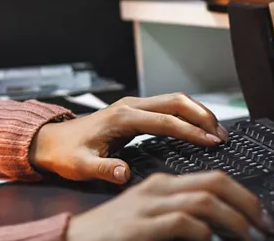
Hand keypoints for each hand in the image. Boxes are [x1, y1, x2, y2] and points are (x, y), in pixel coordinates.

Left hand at [31, 93, 228, 183]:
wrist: (50, 142)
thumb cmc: (65, 154)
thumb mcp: (81, 165)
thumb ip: (103, 169)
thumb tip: (123, 173)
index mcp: (122, 117)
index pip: (166, 121)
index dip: (191, 131)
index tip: (212, 141)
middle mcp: (130, 107)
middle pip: (175, 101)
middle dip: (202, 115)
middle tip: (223, 134)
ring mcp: (133, 107)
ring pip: (174, 101)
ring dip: (197, 112)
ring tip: (217, 131)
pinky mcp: (134, 112)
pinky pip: (167, 108)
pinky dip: (186, 115)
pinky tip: (198, 128)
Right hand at [67, 171, 273, 240]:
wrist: (74, 240)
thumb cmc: (114, 235)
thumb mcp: (150, 220)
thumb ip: (180, 219)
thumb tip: (215, 229)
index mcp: (162, 184)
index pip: (212, 178)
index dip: (243, 195)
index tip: (260, 216)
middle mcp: (159, 188)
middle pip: (215, 182)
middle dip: (248, 203)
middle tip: (265, 225)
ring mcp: (149, 205)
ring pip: (205, 200)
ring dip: (236, 220)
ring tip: (249, 236)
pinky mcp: (142, 225)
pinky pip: (184, 222)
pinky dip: (204, 233)